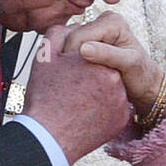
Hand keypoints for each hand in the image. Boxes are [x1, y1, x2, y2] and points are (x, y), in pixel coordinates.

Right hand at [22, 22, 131, 164]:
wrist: (48, 137)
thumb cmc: (44, 97)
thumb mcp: (45, 57)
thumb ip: (60, 34)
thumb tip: (73, 28)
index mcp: (96, 58)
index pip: (91, 50)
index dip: (76, 59)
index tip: (66, 69)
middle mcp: (114, 77)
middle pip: (101, 68)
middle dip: (88, 74)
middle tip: (71, 86)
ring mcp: (121, 99)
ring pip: (109, 89)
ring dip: (96, 92)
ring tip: (76, 101)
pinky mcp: (122, 118)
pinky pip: (112, 108)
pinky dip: (101, 110)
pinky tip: (84, 114)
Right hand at [64, 12, 163, 114]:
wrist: (145, 84)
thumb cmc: (141, 76)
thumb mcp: (128, 65)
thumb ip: (108, 55)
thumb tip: (83, 49)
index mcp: (113, 21)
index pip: (79, 36)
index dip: (72, 57)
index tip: (74, 76)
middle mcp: (102, 20)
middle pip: (70, 38)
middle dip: (68, 58)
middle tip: (72, 79)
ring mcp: (94, 29)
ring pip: (66, 43)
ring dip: (67, 60)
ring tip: (74, 76)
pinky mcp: (88, 39)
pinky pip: (68, 48)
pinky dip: (68, 61)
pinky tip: (74, 73)